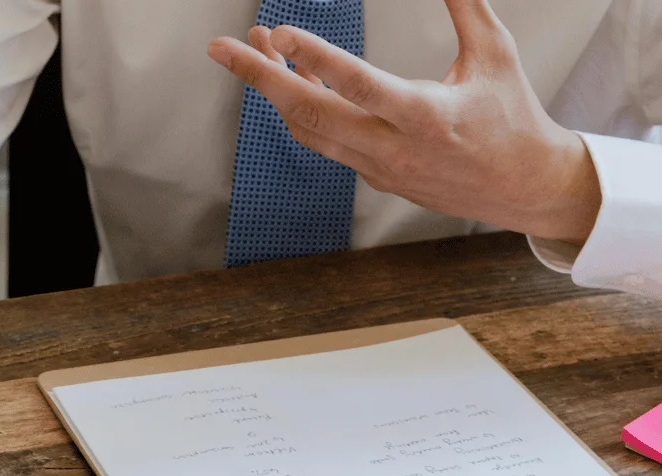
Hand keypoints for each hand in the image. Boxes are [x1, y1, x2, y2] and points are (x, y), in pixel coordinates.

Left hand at [207, 0, 600, 244]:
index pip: (357, 85)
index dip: (314, 59)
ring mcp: (378, 168)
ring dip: (274, 91)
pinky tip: (288, 80)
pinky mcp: (374, 178)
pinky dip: (299, 111)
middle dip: (259, 78)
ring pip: (308, 132)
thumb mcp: (496, 52)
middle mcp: (394, 148)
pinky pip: (323, 143)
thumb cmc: (512, 116)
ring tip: (252, 51)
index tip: (279, 34)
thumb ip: (465, 6)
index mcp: (426, 116)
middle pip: (310, 114)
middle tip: (222, 48)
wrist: (522, 187)